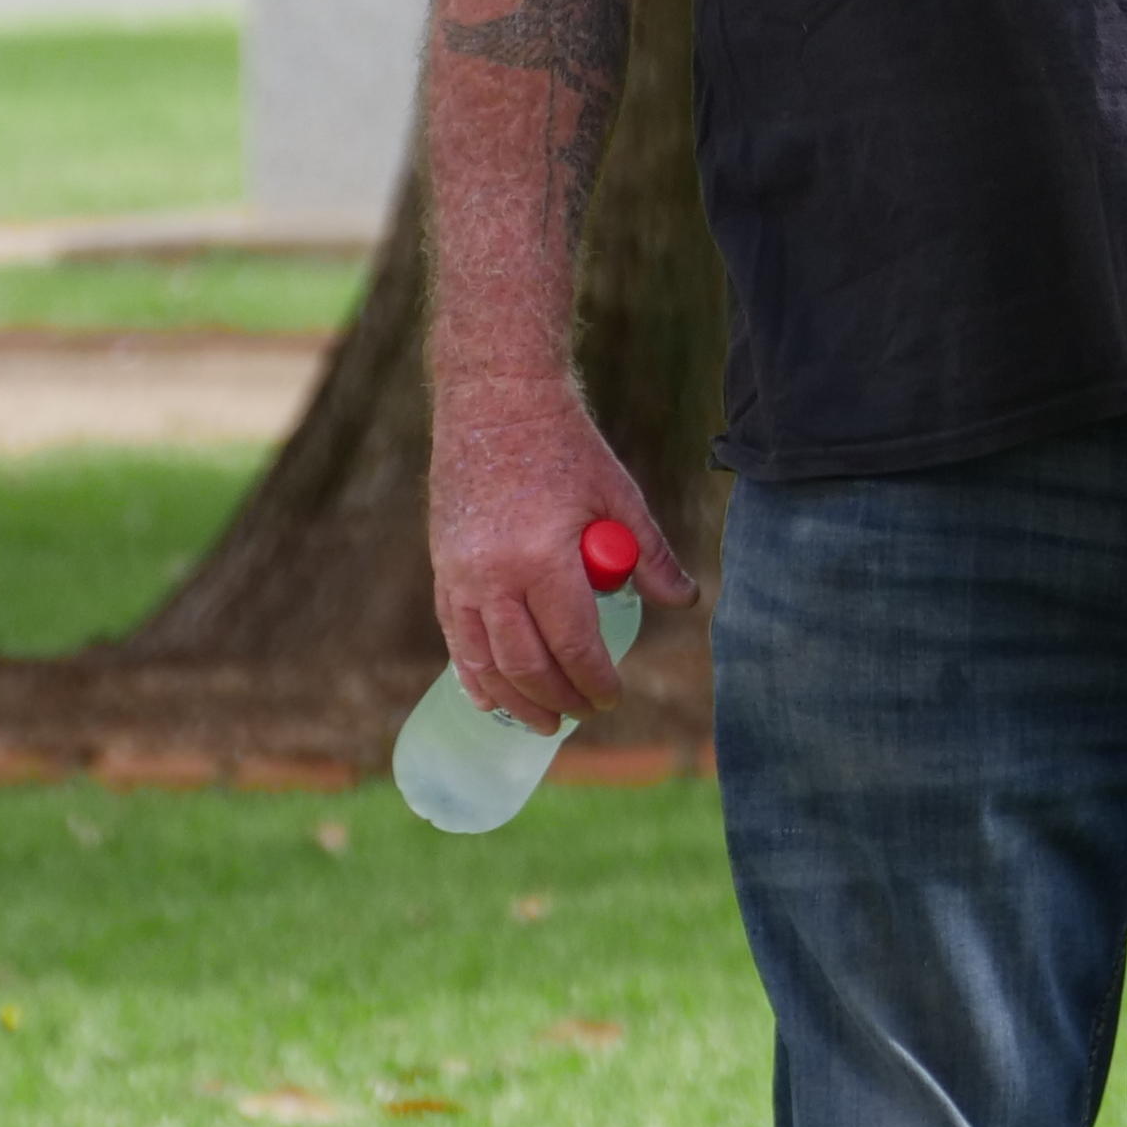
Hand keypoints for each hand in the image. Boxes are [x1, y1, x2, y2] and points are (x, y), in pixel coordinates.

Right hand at [429, 381, 697, 732]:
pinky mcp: (443, 568)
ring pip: (484, 660)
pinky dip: (474, 674)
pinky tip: (492, 696)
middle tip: (584, 714)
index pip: (573, 642)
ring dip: (515, 701)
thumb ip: (649, 553)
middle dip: (559, 699)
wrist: (494, 402)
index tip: (612, 697)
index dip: (595, 680)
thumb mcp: (618, 494)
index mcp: (542, 556)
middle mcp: (493, 574)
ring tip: (543, 723)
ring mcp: (460, 574)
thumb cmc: (563, 446)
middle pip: (527, 662)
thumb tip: (683, 601)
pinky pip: (454, 637)